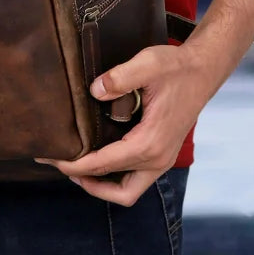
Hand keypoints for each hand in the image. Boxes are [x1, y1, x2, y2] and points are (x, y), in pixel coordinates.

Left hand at [37, 43, 215, 205]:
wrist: (202, 70)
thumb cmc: (176, 67)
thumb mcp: (148, 64)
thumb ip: (120, 77)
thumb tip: (94, 91)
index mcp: (150, 143)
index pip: (103, 165)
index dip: (73, 165)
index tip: (50, 158)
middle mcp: (158, 159)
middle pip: (115, 189)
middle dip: (83, 180)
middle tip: (58, 163)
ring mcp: (162, 160)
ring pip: (127, 191)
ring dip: (100, 185)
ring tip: (75, 167)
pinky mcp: (162, 155)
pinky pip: (135, 180)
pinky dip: (114, 178)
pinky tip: (97, 159)